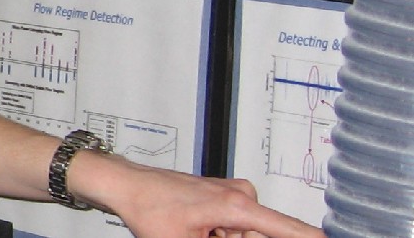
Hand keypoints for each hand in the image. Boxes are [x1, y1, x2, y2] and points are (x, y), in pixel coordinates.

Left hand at [72, 153, 324, 237]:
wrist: (127, 185)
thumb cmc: (149, 208)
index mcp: (236, 204)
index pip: (290, 229)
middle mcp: (241, 194)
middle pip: (261, 236)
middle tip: (204, 233)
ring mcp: (235, 193)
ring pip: (247, 234)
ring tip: (195, 231)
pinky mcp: (226, 196)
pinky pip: (237, 226)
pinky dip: (223, 233)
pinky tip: (199, 230)